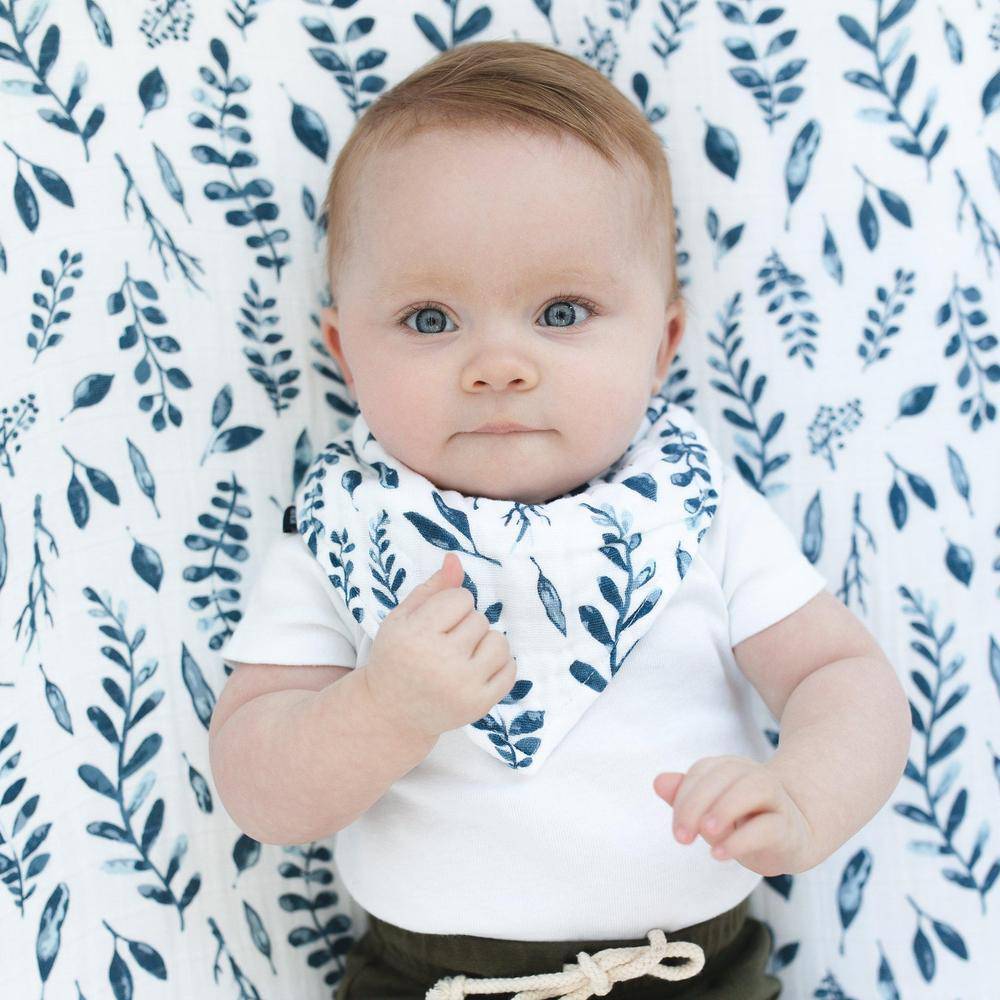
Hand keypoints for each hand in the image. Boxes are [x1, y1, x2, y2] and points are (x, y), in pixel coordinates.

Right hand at [363, 551, 517, 741]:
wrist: (391, 712)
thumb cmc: (396, 658)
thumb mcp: (402, 619)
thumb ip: (432, 588)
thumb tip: (455, 559)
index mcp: (416, 636)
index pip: (461, 598)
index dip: (450, 606)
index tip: (436, 622)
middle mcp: (441, 662)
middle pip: (479, 619)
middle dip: (465, 625)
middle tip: (444, 643)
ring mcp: (463, 686)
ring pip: (499, 642)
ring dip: (484, 643)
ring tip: (463, 654)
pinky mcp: (479, 705)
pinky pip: (510, 670)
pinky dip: (498, 665)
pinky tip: (476, 669)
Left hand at [652, 755, 812, 876]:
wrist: (791, 841)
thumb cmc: (742, 823)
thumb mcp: (709, 813)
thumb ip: (684, 797)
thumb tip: (658, 782)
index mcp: (730, 768)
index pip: (701, 772)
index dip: (684, 798)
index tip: (678, 832)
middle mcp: (753, 775)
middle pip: (723, 776)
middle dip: (696, 805)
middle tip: (682, 837)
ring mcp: (776, 798)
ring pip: (752, 789)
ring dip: (724, 809)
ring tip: (706, 834)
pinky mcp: (789, 826)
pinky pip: (768, 826)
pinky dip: (740, 839)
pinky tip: (719, 854)